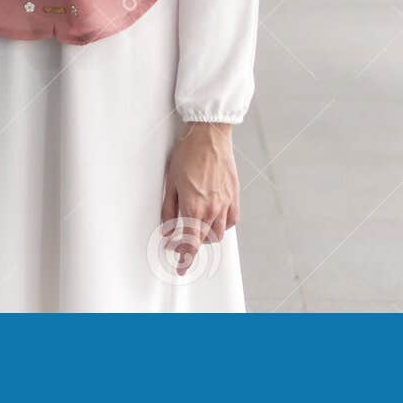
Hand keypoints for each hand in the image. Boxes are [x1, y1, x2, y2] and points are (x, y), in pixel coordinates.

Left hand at [159, 121, 239, 275]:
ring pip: (219, 233)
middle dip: (193, 244)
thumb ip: (169, 210)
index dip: (185, 258)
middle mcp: (212, 208)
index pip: (191, 243)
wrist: (209, 136)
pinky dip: (223, 225)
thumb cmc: (188, 154)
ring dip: (207, 236)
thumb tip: (167, 230)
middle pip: (205, 240)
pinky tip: (214, 219)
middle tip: (182, 240)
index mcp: (193, 206)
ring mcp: (226, 202)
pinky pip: (232, 220)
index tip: (182, 267)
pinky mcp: (235, 195)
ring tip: (198, 228)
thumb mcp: (170, 182)